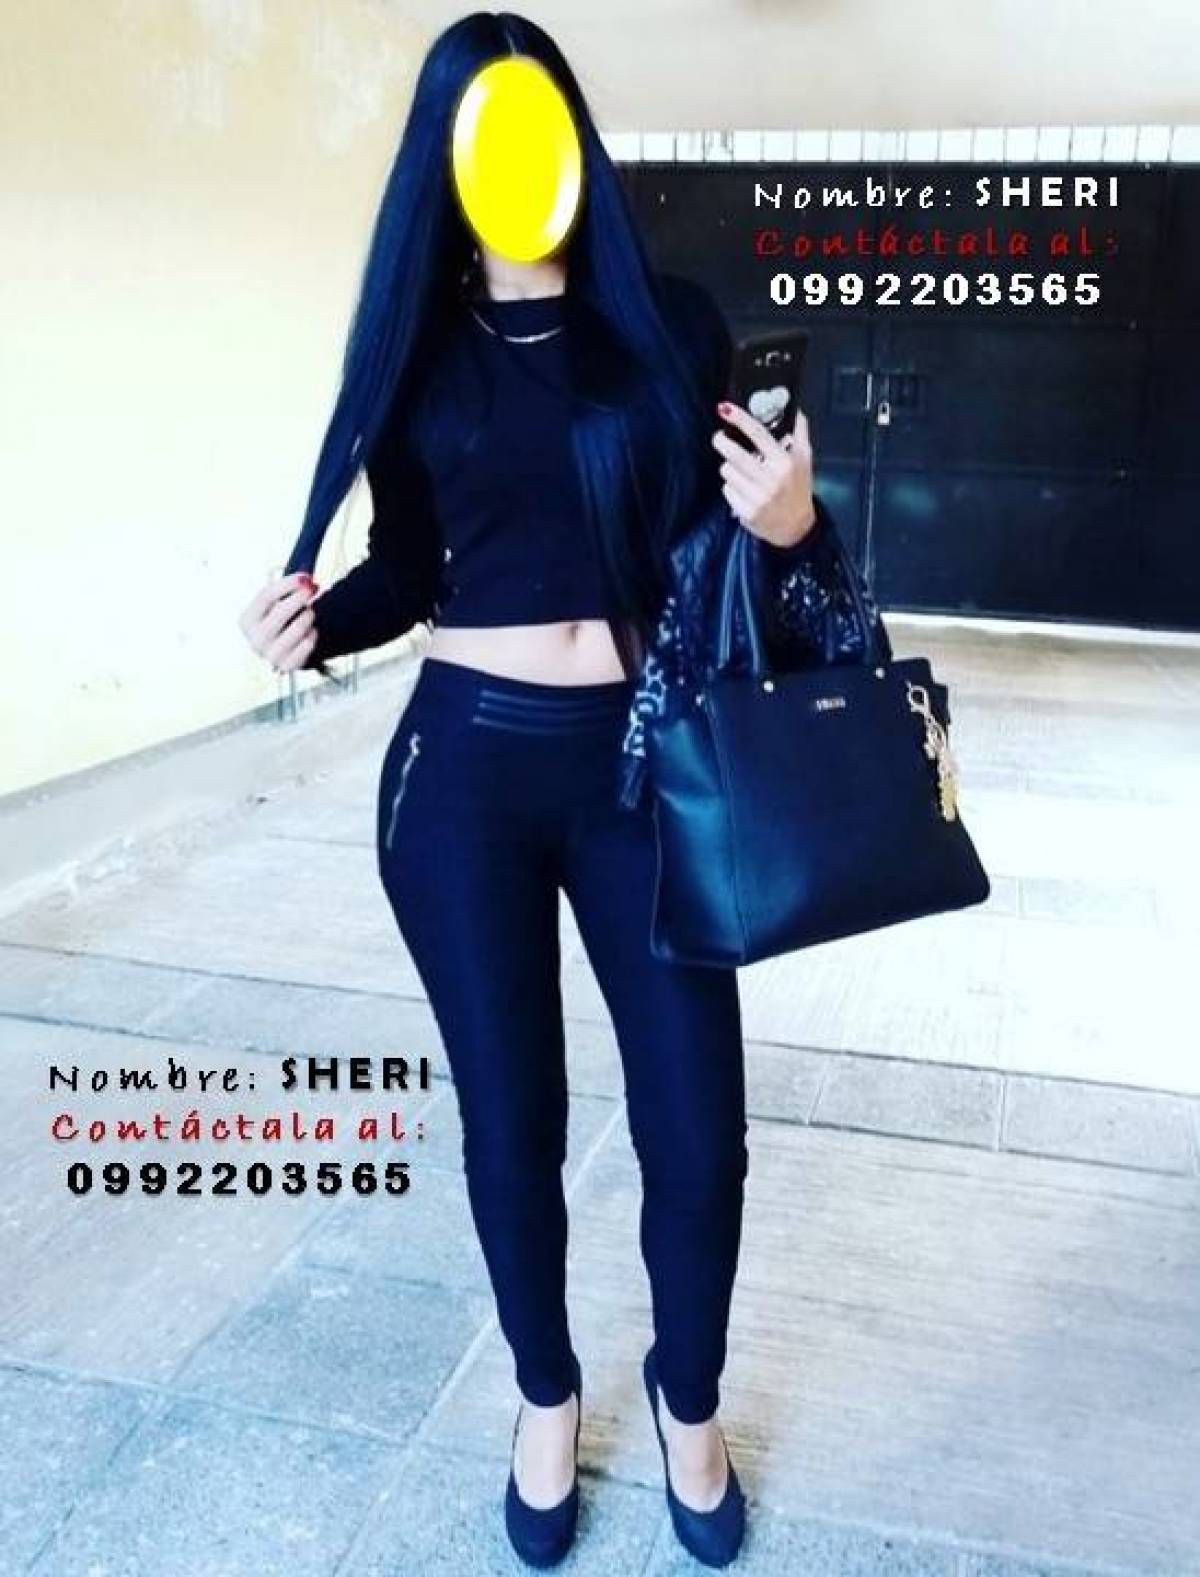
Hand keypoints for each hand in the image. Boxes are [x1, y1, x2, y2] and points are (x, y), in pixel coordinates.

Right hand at [238, 572, 319, 672]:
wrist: (281, 652)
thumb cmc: (278, 622)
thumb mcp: (275, 605)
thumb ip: (287, 590)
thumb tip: (306, 579)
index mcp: (247, 621)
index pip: (265, 597)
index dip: (287, 584)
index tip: (304, 577)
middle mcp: (255, 640)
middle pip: (281, 612)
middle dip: (299, 598)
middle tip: (313, 588)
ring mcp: (271, 656)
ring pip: (298, 628)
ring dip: (308, 615)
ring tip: (308, 613)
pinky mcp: (288, 666)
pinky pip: (308, 644)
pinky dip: (313, 634)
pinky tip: (310, 631)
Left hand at [711, 399, 816, 548]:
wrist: (796, 526)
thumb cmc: (798, 488)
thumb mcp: (805, 459)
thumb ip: (800, 432)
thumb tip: (795, 408)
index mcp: (785, 463)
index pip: (758, 434)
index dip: (740, 419)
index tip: (725, 409)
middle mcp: (771, 480)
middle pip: (735, 454)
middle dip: (722, 442)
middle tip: (719, 437)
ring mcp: (758, 498)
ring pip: (728, 472)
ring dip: (729, 468)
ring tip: (740, 470)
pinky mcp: (747, 512)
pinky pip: (727, 490)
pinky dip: (731, 487)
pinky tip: (743, 489)